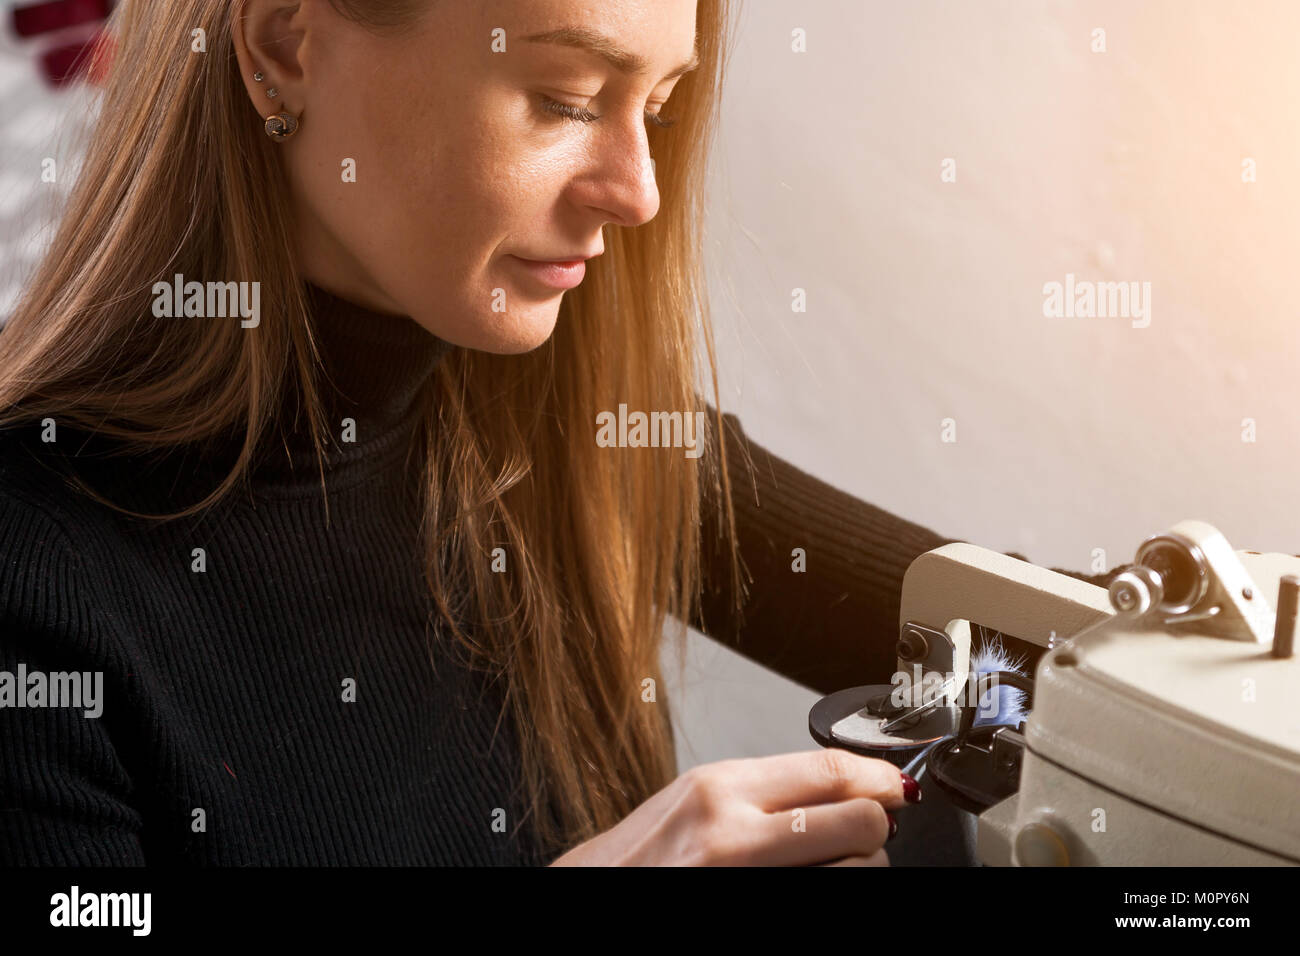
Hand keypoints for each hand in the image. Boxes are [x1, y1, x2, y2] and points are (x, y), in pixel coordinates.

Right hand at [549, 748, 918, 865]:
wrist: (590, 896)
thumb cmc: (634, 862)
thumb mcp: (693, 803)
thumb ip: (762, 794)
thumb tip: (841, 788)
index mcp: (721, 788)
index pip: (830, 769)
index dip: (879, 777)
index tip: (897, 786)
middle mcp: (735, 832)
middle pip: (859, 821)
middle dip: (874, 831)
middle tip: (863, 837)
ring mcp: (746, 882)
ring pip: (855, 871)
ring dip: (856, 870)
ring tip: (827, 868)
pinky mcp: (754, 918)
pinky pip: (823, 902)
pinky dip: (830, 893)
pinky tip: (807, 884)